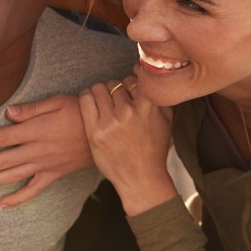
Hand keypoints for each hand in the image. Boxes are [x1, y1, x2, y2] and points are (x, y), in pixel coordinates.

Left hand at [0, 94, 90, 207]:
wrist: (108, 134)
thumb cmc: (80, 112)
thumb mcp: (57, 102)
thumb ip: (31, 109)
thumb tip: (9, 112)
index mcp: (34, 131)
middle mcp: (36, 151)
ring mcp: (44, 165)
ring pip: (11, 176)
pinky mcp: (54, 175)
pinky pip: (33, 190)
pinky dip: (17, 199)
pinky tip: (1, 205)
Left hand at [79, 76, 176, 215]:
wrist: (141, 177)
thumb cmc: (153, 149)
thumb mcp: (166, 120)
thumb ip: (160, 96)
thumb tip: (149, 73)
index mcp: (149, 107)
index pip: (133, 79)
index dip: (129, 84)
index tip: (127, 91)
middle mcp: (129, 112)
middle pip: (113, 84)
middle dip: (113, 90)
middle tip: (113, 102)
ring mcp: (111, 121)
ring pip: (98, 88)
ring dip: (98, 93)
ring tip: (101, 102)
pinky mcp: (94, 130)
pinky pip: (85, 99)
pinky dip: (86, 97)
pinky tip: (90, 103)